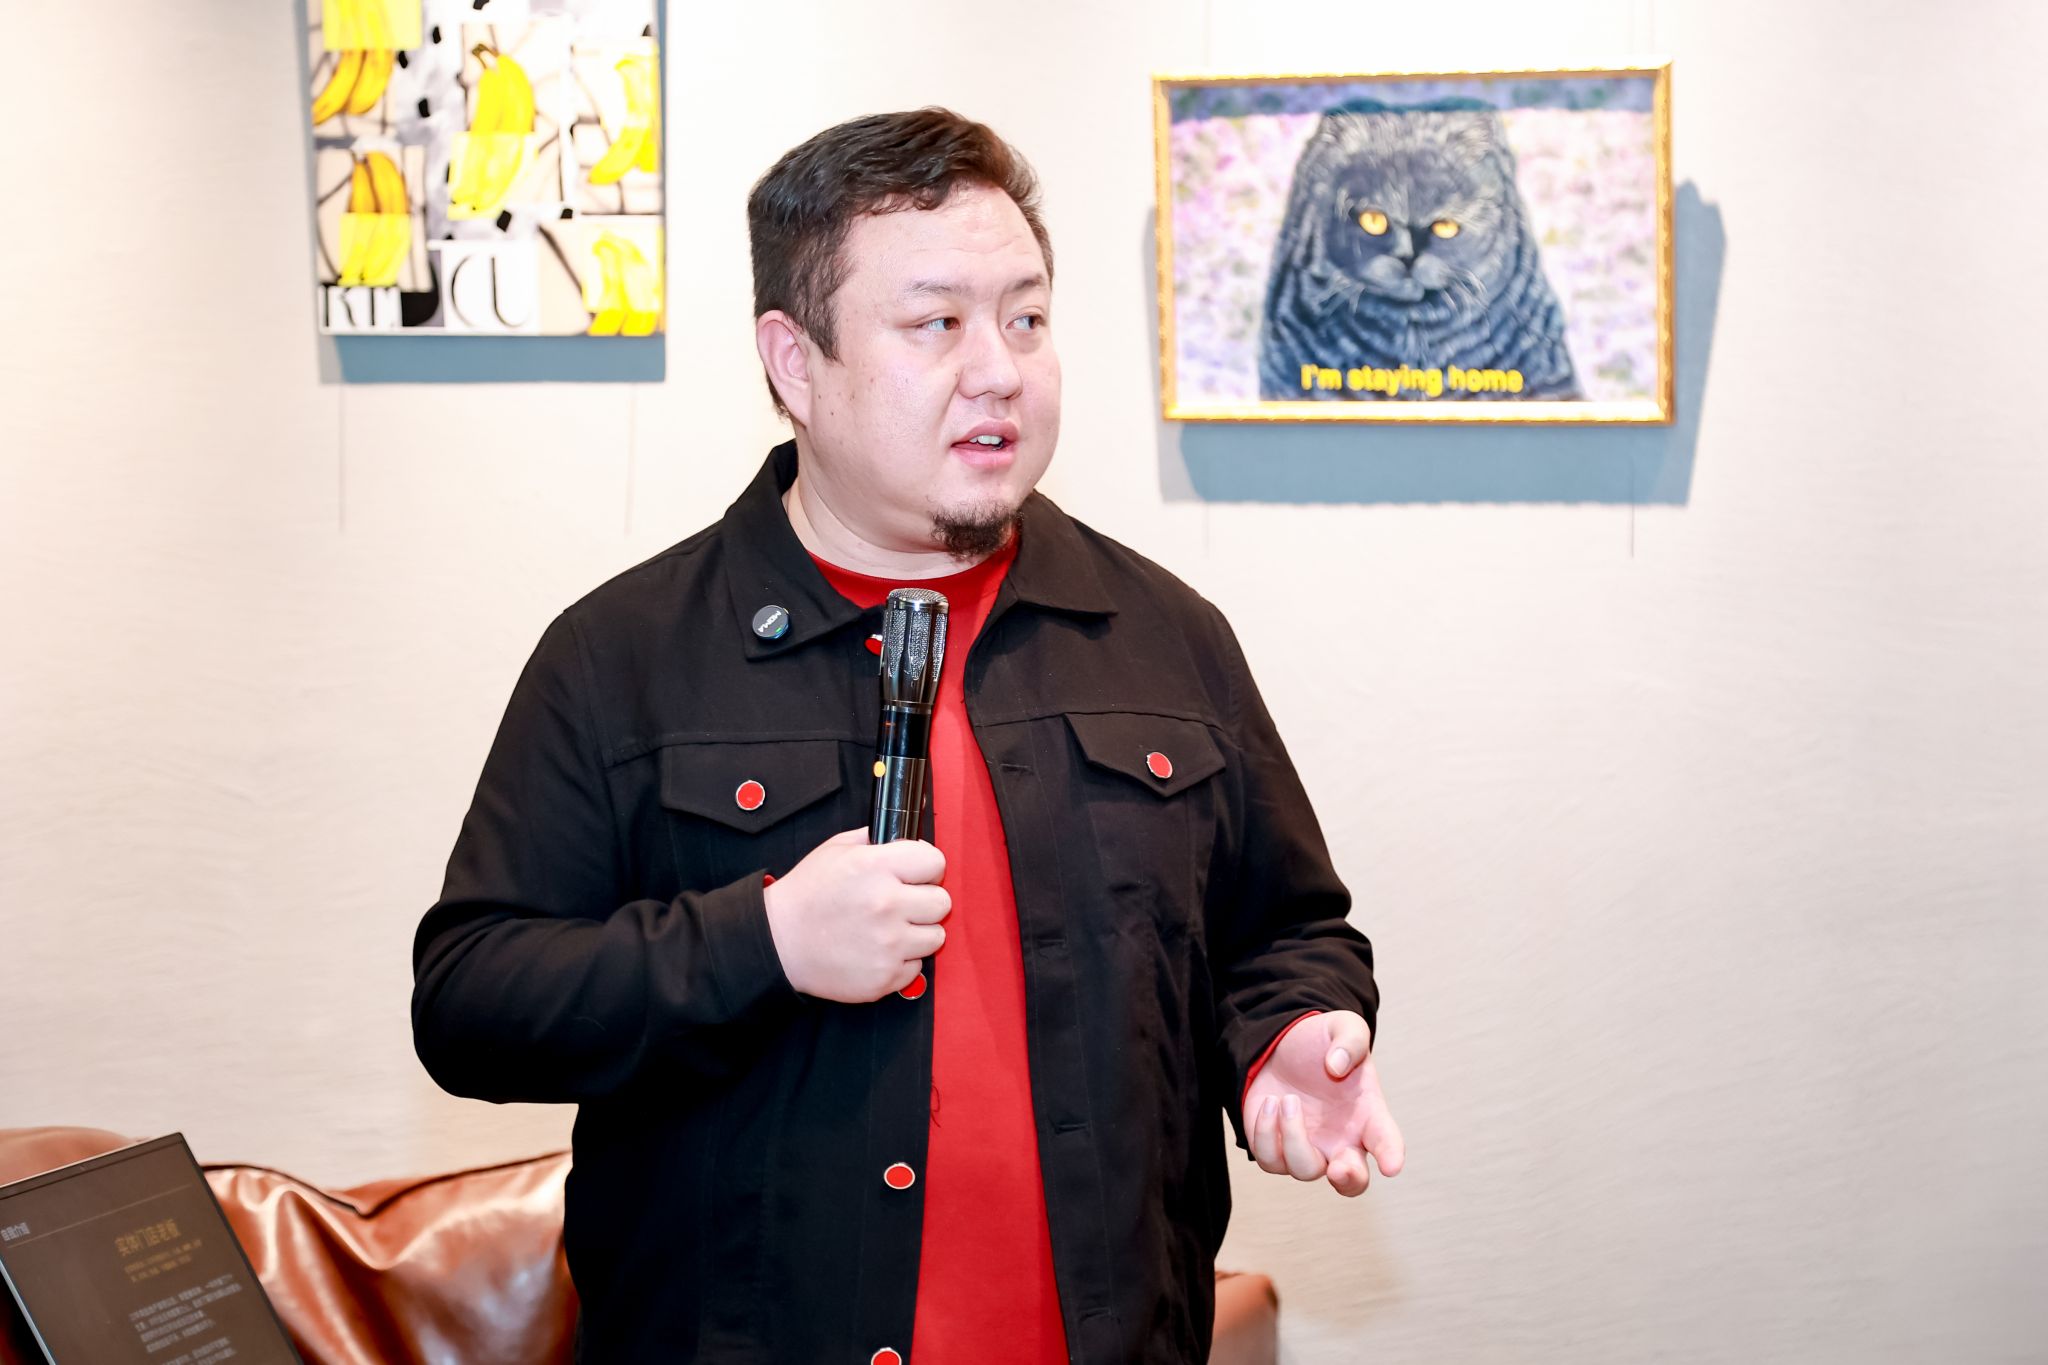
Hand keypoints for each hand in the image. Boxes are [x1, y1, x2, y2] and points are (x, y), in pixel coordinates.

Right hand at [763, 829, 949, 1002]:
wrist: (778, 942)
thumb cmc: (807, 895)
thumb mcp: (836, 850)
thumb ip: (875, 841)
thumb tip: (907, 837)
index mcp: (875, 867)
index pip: (936, 862)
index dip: (926, 868)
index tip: (916, 875)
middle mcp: (886, 905)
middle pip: (942, 902)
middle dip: (925, 901)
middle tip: (903, 904)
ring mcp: (887, 944)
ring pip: (935, 937)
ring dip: (918, 933)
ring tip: (890, 930)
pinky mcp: (884, 977)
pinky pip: (916, 967)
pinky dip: (902, 961)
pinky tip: (878, 951)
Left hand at [1244, 1010, 1403, 1196]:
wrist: (1279, 1045)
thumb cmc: (1321, 1042)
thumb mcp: (1343, 1027)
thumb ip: (1350, 1041)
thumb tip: (1336, 1066)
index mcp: (1367, 1114)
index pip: (1386, 1140)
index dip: (1391, 1154)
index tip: (1391, 1165)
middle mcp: (1341, 1140)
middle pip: (1352, 1181)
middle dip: (1348, 1180)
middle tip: (1339, 1170)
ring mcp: (1309, 1148)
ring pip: (1305, 1170)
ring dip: (1293, 1136)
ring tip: (1288, 1099)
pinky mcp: (1276, 1149)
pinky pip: (1270, 1160)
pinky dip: (1266, 1133)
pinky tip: (1269, 1102)